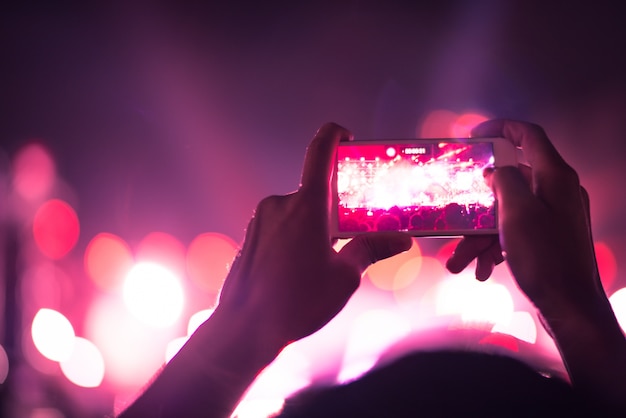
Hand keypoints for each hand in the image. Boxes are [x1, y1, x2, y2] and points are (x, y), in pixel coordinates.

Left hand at [217, 123, 411, 346]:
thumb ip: (371, 249)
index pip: (321, 150)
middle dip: (339, 204)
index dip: (336, 135)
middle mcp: (281, 203)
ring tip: (329, 257)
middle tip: (356, 228)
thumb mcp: (344, 277)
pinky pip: (282, 223)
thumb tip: (401, 240)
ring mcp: (262, 218)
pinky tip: (304, 265)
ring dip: (318, 224)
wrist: (244, 327)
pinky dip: (299, 233)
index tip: (349, 138)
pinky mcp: (252, 234)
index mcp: (307, 205)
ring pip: (300, 210)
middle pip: (317, 189)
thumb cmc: (297, 302)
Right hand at [446, 120, 601, 314]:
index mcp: (555, 177)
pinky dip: (495, 246)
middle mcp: (557, 191)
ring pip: (506, 212)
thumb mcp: (516, 213)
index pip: (529, 135)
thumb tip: (495, 171)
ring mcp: (554, 215)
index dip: (501, 128)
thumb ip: (503, 182)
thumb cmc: (545, 258)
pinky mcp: (548, 237)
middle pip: (509, 182)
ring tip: (460, 261)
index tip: (473, 136)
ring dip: (479, 235)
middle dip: (477, 204)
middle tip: (454, 216)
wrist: (570, 308)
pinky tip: (483, 269)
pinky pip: (514, 231)